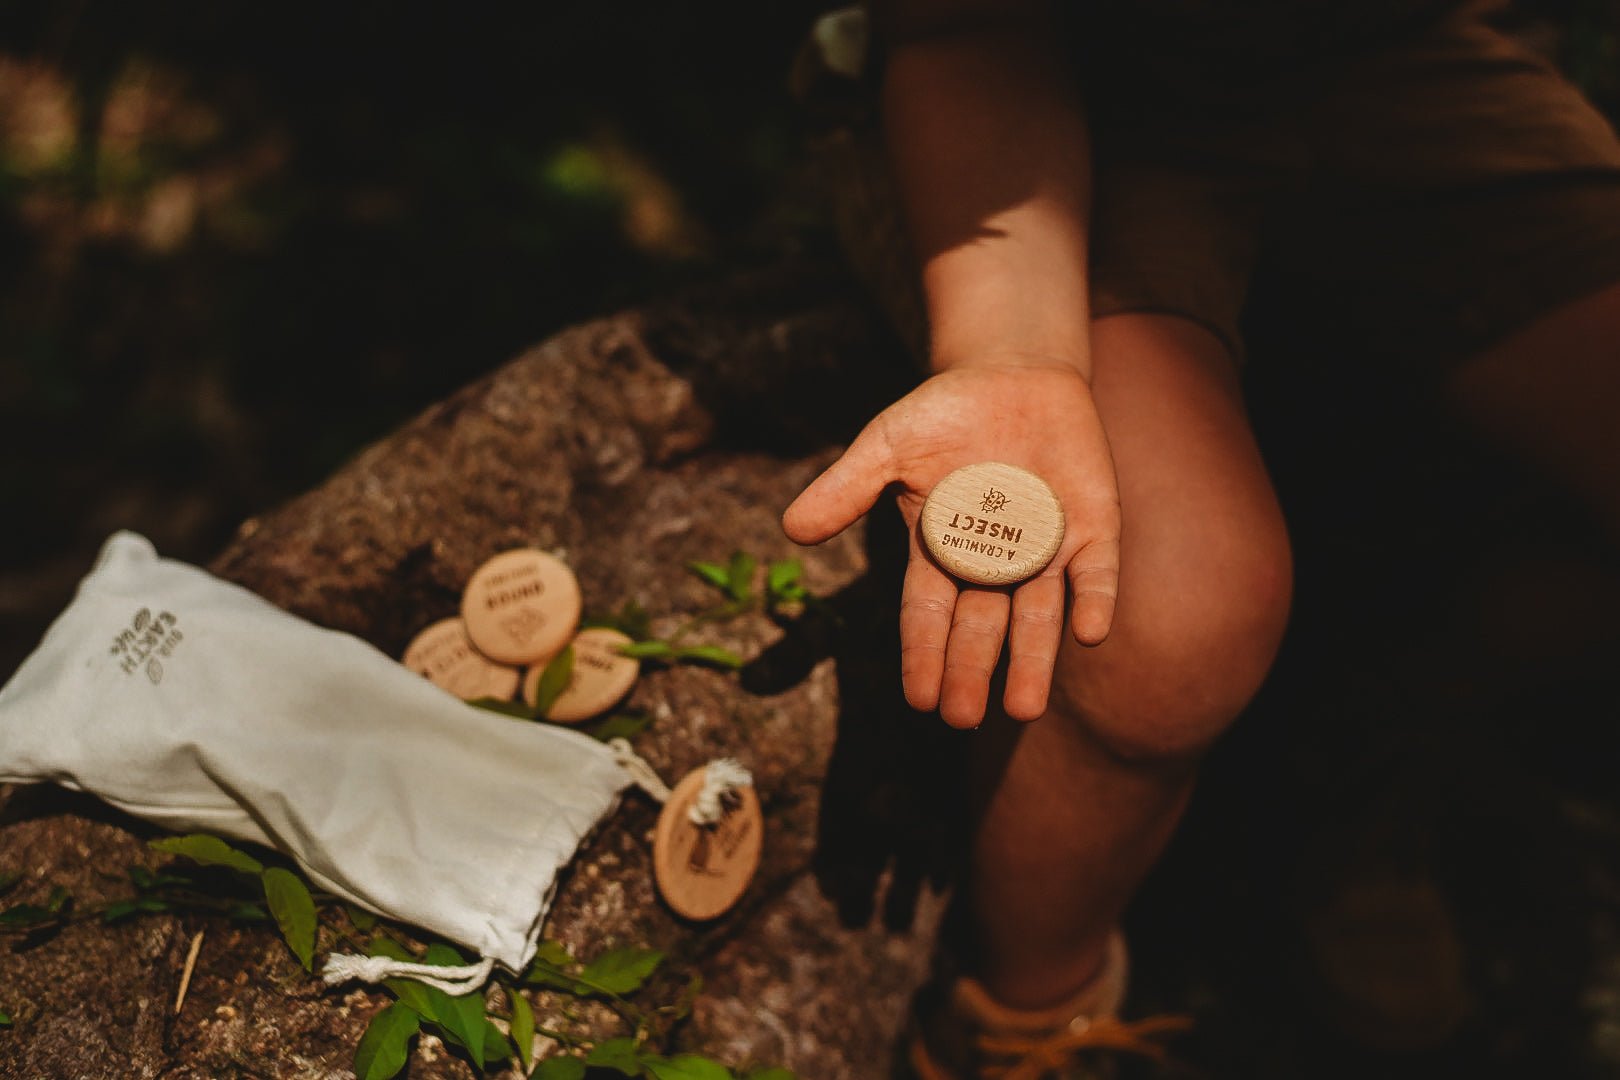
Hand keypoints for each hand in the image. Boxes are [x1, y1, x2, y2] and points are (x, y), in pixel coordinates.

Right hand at [783, 361, 1120, 726]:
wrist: (1014, 374)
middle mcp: (993, 563)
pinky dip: (1094, 600)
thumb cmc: (943, 414)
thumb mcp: (887, 446)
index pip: (928, 614)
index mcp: (941, 552)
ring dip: (1032, 660)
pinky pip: (1095, 573)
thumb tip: (791, 530)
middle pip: (981, 627)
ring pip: (1038, 617)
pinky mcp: (1092, 528)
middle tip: (961, 717)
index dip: (924, 655)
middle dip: (970, 671)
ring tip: (1022, 709)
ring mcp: (1045, 549)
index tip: (919, 699)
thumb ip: (847, 489)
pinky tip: (1088, 633)